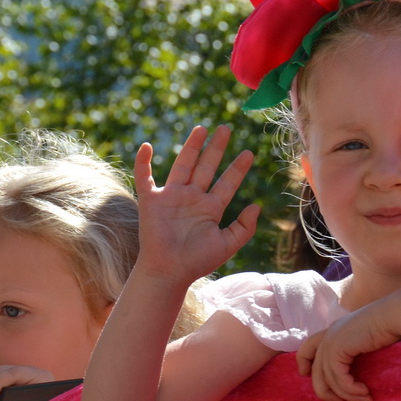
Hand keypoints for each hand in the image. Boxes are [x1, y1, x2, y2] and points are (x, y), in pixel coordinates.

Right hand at [134, 126, 259, 285]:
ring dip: (191, 146)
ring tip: (202, 128)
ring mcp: (171, 197)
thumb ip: (244, 228)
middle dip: (216, 148)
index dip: (237, 169)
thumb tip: (256, 206)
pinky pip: (145, 177)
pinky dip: (144, 162)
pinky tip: (147, 146)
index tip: (249, 153)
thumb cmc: (197, 261)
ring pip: (183, 165)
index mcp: (210, 208)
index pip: (227, 183)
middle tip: (226, 129)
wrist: (169, 271)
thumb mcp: (227, 245)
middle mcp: (192, 198)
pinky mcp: (151, 201)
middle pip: (206, 167)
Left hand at [296, 305, 398, 400]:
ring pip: (329, 379)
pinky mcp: (338, 348)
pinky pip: (339, 378)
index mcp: (332, 332)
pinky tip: (365, 392)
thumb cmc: (386, 327)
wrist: (393, 316)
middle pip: (316, 372)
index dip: (303, 363)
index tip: (305, 375)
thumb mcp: (364, 340)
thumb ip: (352, 351)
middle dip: (326, 392)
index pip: (306, 348)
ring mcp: (331, 341)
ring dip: (347, 395)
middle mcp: (328, 336)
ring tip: (365, 399)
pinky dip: (351, 390)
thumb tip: (350, 373)